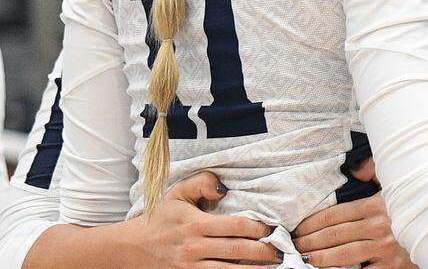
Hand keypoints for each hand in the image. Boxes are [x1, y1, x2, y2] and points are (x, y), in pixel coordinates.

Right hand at [125, 171, 277, 268]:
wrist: (130, 248)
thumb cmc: (159, 218)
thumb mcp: (177, 194)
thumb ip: (202, 182)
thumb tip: (225, 186)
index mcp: (196, 224)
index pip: (237, 226)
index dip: (259, 229)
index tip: (274, 229)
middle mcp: (194, 248)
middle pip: (238, 251)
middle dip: (264, 252)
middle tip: (282, 252)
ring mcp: (190, 267)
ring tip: (274, 268)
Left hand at [293, 165, 416, 268]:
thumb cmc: (418, 203)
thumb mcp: (398, 181)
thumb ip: (375, 170)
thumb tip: (354, 171)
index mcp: (377, 204)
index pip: (335, 215)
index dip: (312, 223)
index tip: (297, 229)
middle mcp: (380, 226)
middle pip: (334, 235)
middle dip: (309, 241)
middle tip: (294, 246)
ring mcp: (386, 248)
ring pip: (343, 255)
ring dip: (319, 258)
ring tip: (304, 259)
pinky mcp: (392, 267)